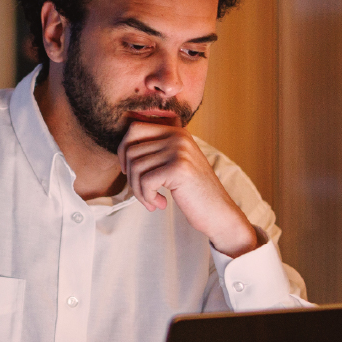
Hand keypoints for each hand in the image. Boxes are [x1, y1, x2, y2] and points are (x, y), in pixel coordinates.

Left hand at [117, 118, 258, 256]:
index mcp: (176, 131)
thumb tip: (124, 144)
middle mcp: (178, 136)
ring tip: (152, 201)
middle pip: (131, 149)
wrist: (219, 212)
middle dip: (130, 175)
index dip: (123, 151)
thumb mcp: (176, 163)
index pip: (134, 129)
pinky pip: (145, 182)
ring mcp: (179, 151)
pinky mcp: (178, 169)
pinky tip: (160, 204)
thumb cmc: (194, 191)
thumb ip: (157, 149)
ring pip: (136, 167)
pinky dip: (147, 197)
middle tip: (142, 192)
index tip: (127, 171)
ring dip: (139, 191)